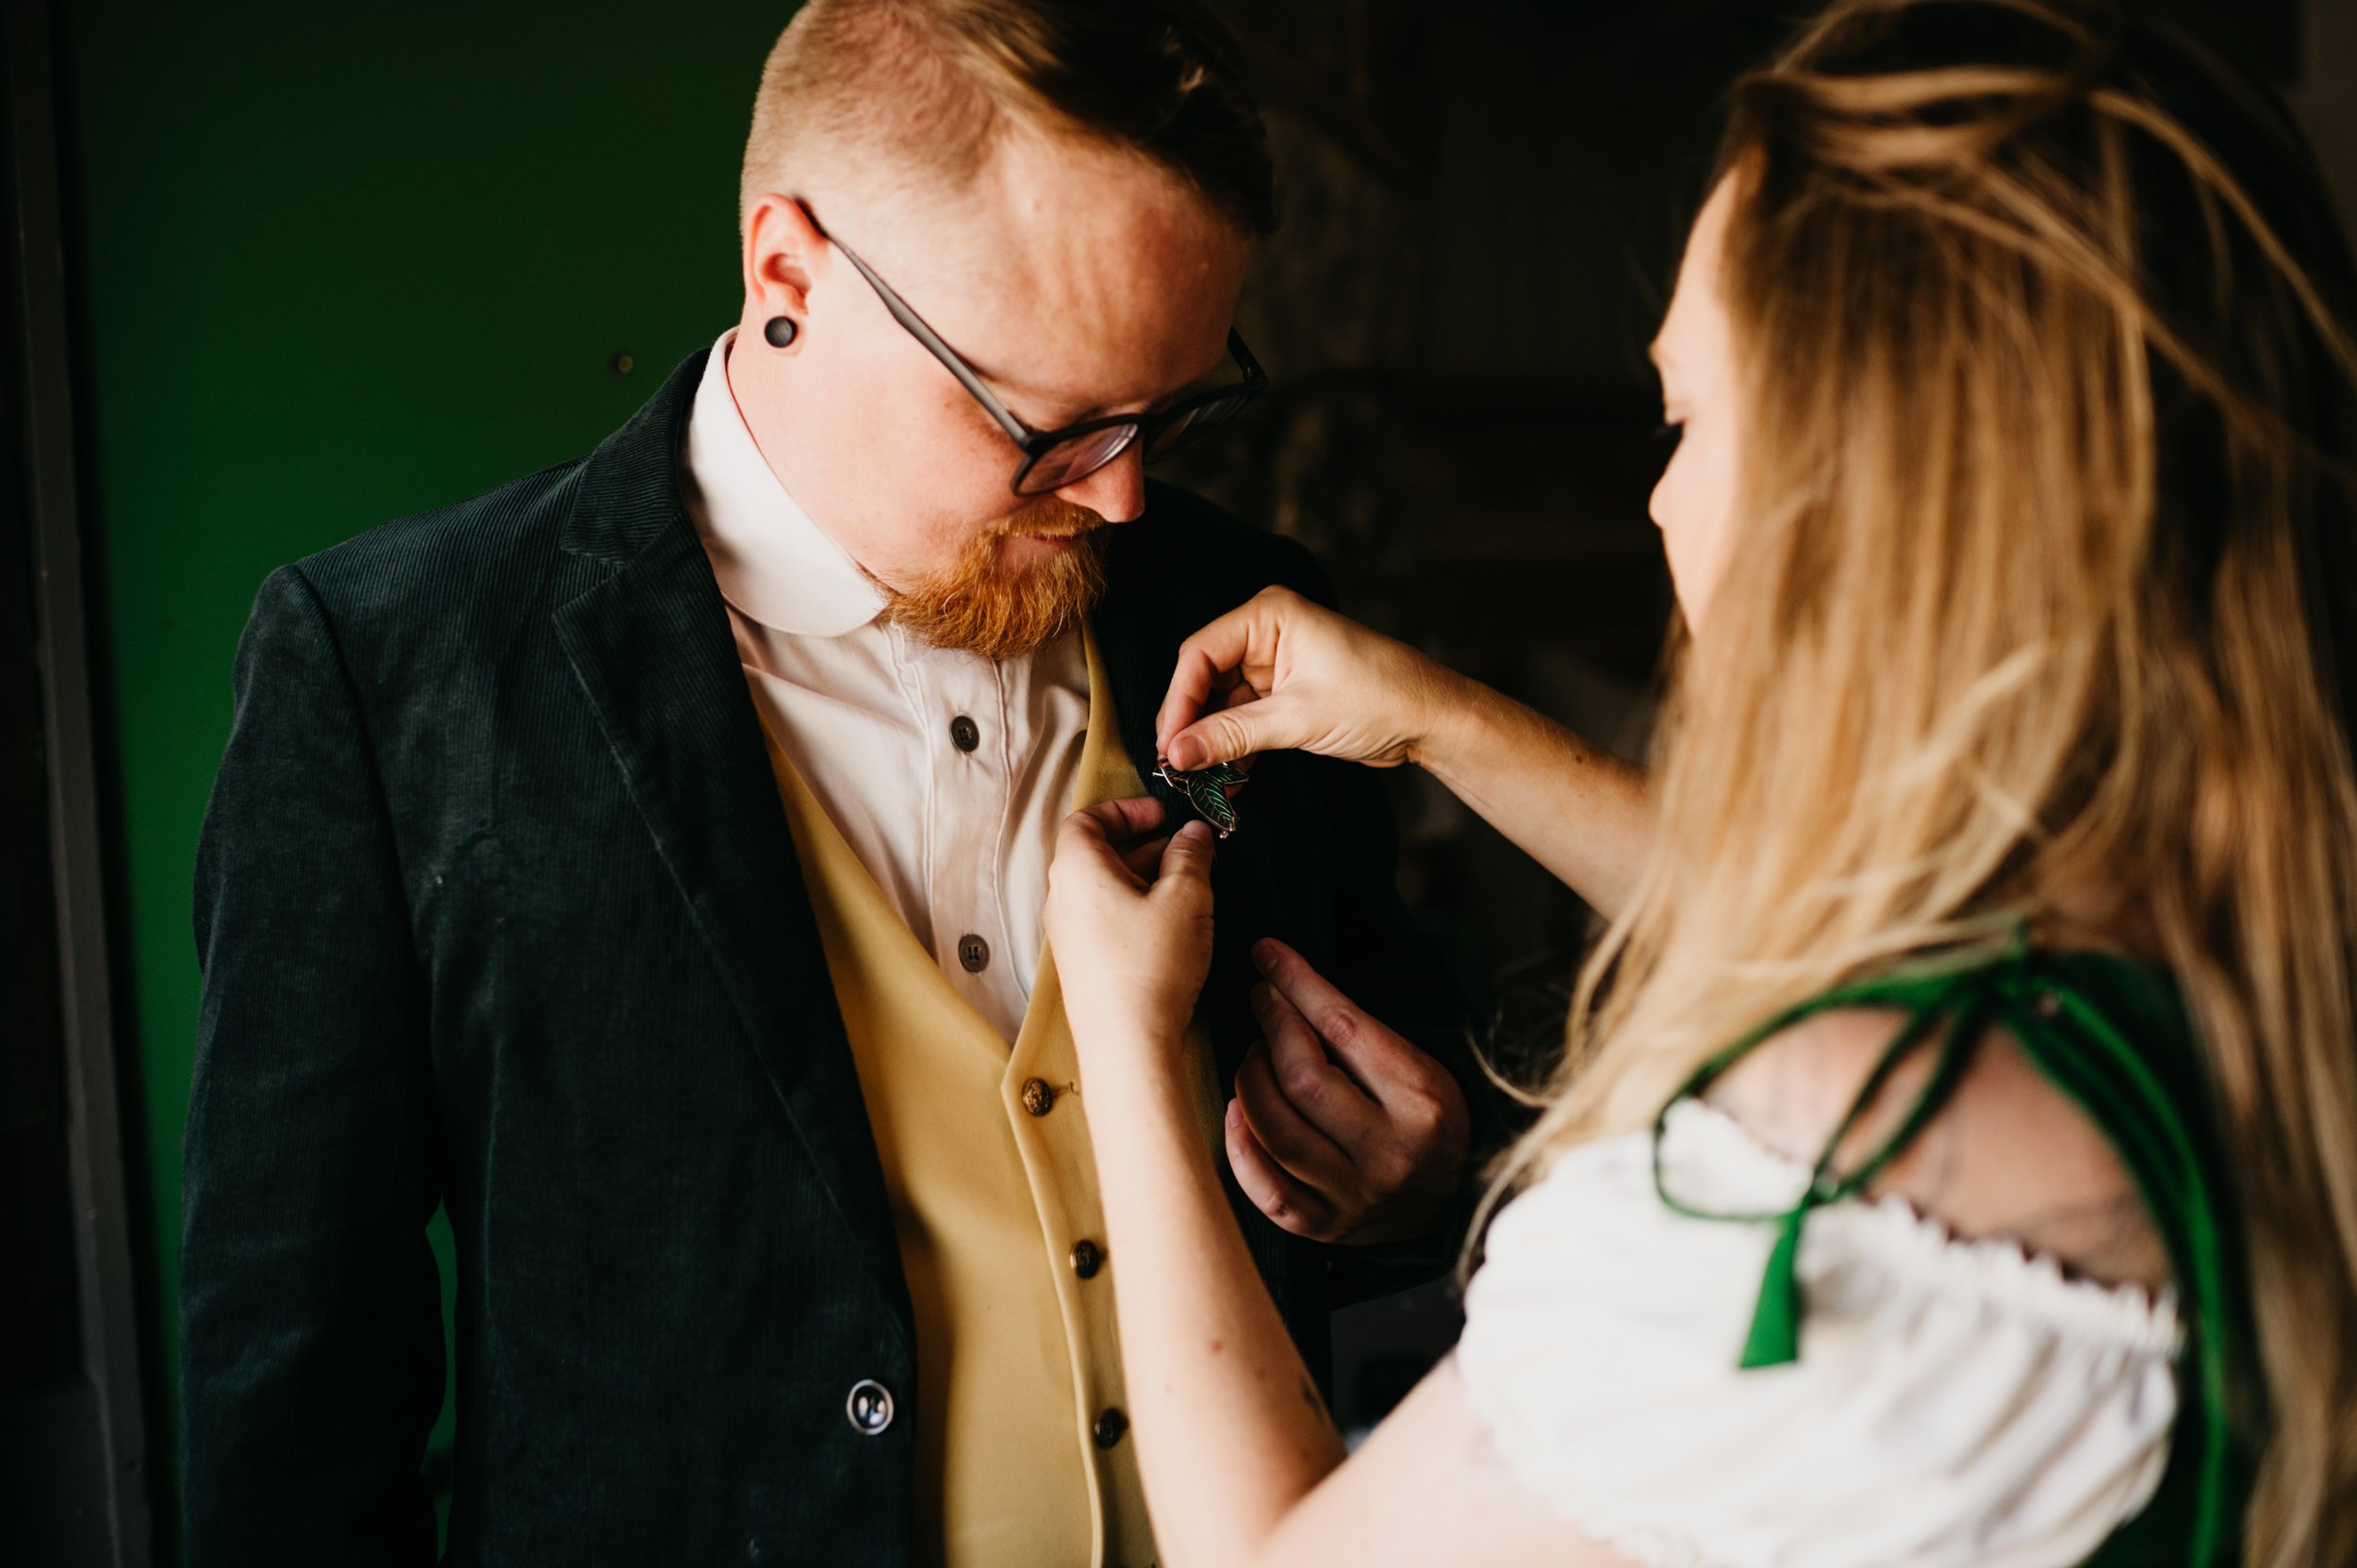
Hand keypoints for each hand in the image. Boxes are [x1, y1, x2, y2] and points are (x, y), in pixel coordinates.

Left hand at [1045, 797, 1218, 1063]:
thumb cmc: (1151, 966)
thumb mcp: (1186, 898)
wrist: (1127, 1045)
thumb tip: (1193, 834)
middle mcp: (1061, 898)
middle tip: (1185, 849)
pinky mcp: (1081, 964)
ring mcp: (1067, 934)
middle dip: (1143, 844)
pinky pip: (1104, 919)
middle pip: (1095, 852)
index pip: (1086, 819)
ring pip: (1103, 888)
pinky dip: (1135, 908)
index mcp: (1076, 868)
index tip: (1161, 815)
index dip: (1125, 810)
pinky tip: (1171, 925)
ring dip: (1143, 878)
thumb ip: (1191, 856)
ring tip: (1188, 887)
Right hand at [1155, 586, 1465, 773]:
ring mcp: (1276, 663)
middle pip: (1205, 677)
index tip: (1167, 744)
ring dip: (1211, 740)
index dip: (1178, 700)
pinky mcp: (1286, 693)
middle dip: (1191, 723)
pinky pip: (1244, 717)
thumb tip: (1177, 753)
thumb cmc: (1380, 698)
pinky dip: (1234, 745)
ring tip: (1198, 779)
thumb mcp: (1298, 719)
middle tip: (1175, 766)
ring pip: (1222, 702)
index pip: (1200, 653)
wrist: (1431, 719)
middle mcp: (1268, 632)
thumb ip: (1232, 735)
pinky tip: (1224, 776)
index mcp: (1270, 615)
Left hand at [1227, 939, 1470, 1245]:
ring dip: (1250, 1079)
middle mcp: (1389, 1153)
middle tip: (1263, 1004)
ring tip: (1254, 1056)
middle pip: (1302, 1079)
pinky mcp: (1324, 1227)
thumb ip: (1356, 1034)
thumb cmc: (1425, 1116)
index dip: (1296, 984)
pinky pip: (1264, 1188)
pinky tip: (1237, 1111)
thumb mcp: (1415, 1065)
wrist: (1452, 1198)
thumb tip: (1279, 982)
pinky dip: (1239, 1144)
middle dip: (1271, 1028)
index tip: (1266, 954)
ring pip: (1275, 1129)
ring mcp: (1354, 1196)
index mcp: (1420, 1101)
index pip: (1342, 1029)